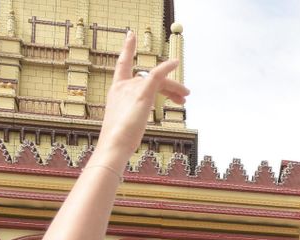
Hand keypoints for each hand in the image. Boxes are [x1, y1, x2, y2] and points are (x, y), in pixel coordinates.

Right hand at [96, 33, 189, 162]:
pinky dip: (167, 67)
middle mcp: (123, 85)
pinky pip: (157, 74)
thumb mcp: (124, 125)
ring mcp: (132, 88)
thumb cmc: (117, 141)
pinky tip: (176, 62)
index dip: (127, 49)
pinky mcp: (143, 93)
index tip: (130, 34)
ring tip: (186, 98)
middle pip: (149, 76)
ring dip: (174, 88)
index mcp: (116, 91)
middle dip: (169, 85)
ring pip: (158, 80)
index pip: (122, 65)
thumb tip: (131, 131)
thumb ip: (130, 119)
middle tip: (183, 96)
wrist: (114, 144)